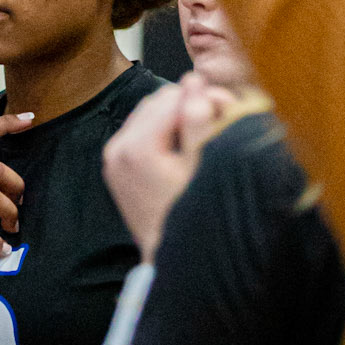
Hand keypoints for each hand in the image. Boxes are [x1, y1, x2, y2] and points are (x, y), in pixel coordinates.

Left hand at [102, 75, 235, 259]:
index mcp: (137, 148)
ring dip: (178, 114)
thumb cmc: (194, 220)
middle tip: (222, 116)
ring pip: (150, 112)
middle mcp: (118, 149)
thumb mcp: (205, 170)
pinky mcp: (117, 166)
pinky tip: (185, 144)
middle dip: (191, 103)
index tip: (229, 105)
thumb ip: (201, 123)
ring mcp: (114, 157)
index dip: (206, 96)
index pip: (175, 97)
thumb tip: (195, 82)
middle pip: (159, 101)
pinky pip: (142, 129)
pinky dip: (164, 128)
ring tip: (206, 131)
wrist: (174, 263)